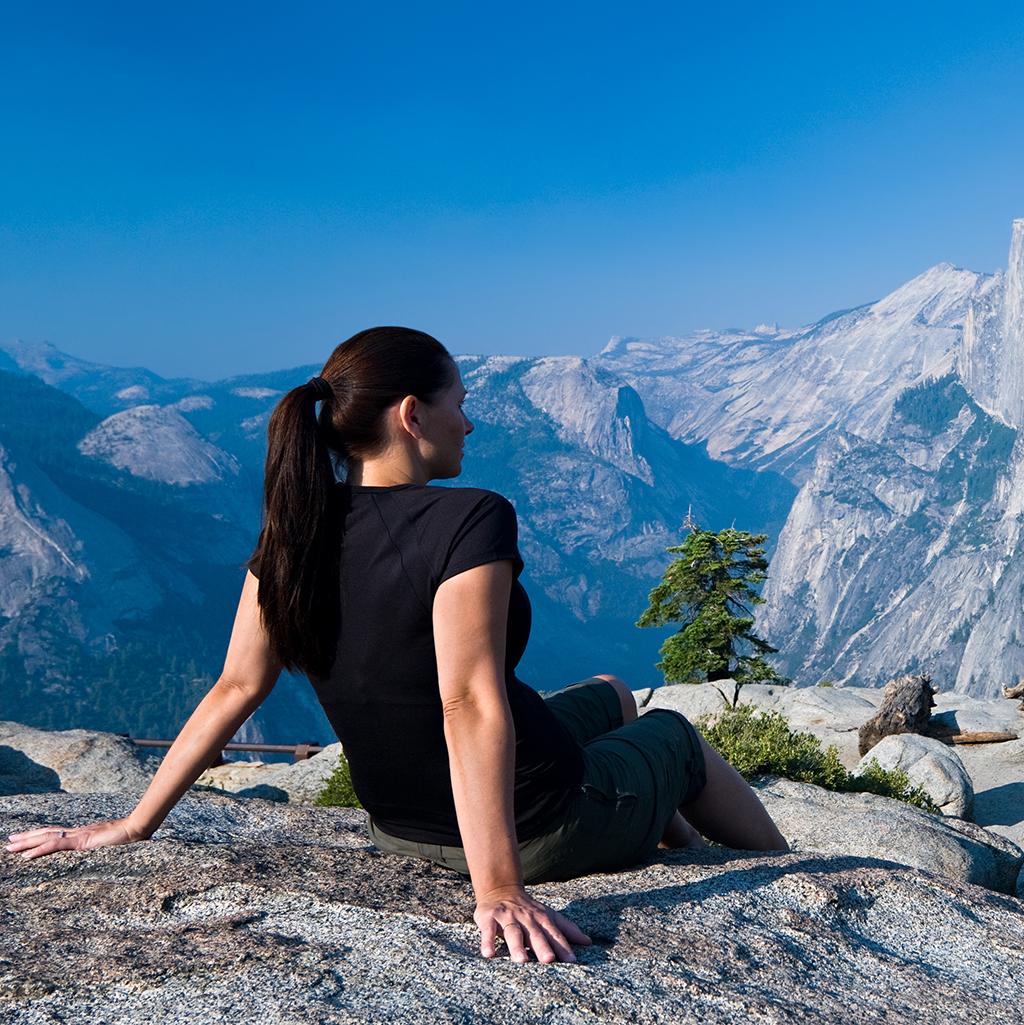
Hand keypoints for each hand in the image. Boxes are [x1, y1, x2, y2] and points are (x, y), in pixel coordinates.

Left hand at [5, 817, 149, 860]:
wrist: (139, 828)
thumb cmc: (131, 838)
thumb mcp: (114, 846)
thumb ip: (106, 848)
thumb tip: (106, 852)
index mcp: (84, 835)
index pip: (57, 834)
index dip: (41, 836)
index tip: (27, 839)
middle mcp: (78, 833)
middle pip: (48, 833)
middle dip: (27, 838)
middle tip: (9, 841)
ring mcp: (79, 836)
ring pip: (47, 837)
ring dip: (27, 842)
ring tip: (10, 845)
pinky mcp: (81, 841)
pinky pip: (56, 845)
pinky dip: (40, 850)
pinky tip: (27, 856)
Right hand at [474, 885, 591, 963]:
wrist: (501, 889)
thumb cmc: (528, 910)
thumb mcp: (548, 915)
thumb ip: (567, 929)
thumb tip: (589, 942)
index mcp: (541, 918)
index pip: (553, 933)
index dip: (563, 946)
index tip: (572, 961)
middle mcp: (526, 917)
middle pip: (535, 933)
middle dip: (542, 946)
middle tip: (549, 960)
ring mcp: (507, 916)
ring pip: (513, 932)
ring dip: (516, 946)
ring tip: (521, 960)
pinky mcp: (489, 917)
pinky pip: (487, 930)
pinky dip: (487, 941)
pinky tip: (488, 954)